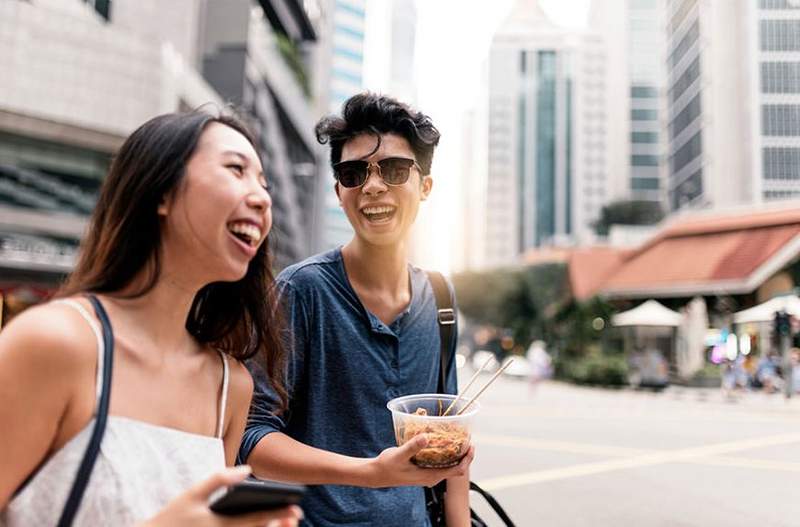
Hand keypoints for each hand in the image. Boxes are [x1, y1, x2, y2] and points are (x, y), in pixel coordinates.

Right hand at [138, 466, 302, 526]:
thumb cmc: (172, 517)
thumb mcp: (192, 494)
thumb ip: (219, 479)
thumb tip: (246, 470)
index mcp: (220, 525)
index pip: (256, 519)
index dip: (278, 512)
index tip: (297, 507)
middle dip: (279, 523)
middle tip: (296, 515)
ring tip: (282, 520)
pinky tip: (263, 524)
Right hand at [367, 436, 474, 487]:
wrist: (377, 474)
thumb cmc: (387, 466)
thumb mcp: (399, 455)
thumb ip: (412, 446)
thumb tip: (425, 437)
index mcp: (430, 476)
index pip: (458, 470)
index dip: (467, 458)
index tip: (471, 444)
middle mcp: (432, 476)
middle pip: (457, 467)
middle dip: (464, 454)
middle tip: (467, 437)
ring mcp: (428, 473)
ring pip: (449, 464)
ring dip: (456, 453)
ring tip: (457, 437)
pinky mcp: (424, 469)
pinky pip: (441, 462)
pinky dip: (445, 452)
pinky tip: (442, 440)